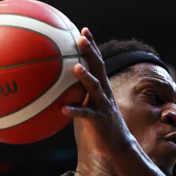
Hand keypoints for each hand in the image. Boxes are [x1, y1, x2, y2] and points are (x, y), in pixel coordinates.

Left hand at [63, 28, 134, 150]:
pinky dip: (75, 111)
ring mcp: (103, 106)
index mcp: (102, 87)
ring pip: (95, 88)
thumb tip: (56, 86)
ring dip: (86, 77)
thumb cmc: (100, 124)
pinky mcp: (99, 121)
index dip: (92, 46)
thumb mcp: (90, 105)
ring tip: (76, 68)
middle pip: (98, 68)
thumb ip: (78, 94)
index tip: (84, 30)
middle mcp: (104, 93)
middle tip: (81, 38)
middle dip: (91, 52)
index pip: (97, 62)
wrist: (118, 146)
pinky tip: (63, 109)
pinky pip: (86, 115)